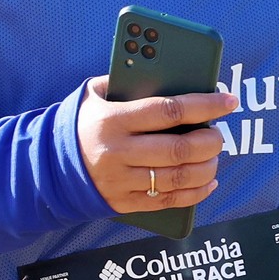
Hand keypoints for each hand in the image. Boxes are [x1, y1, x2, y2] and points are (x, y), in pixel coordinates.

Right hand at [79, 78, 238, 216]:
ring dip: (206, 168)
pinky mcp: (124, 202)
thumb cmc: (84, 122)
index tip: (229, 101)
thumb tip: (174, 76)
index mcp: (113, 120)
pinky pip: (167, 200)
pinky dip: (195, 193)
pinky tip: (208, 183)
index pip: (169, 111)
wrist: (50, 165)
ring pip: (177, 177)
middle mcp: (118, 152)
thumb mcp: (96, 95)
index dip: (205, 106)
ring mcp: (121, 181)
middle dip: (210, 142)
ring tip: (215, 157)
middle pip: (179, 149)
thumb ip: (128, 82)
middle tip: (220, 135)